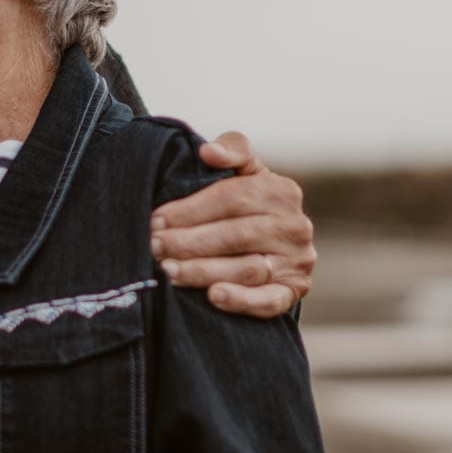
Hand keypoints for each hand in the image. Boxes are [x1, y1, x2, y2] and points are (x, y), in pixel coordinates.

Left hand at [151, 131, 315, 317]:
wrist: (273, 245)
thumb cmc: (246, 205)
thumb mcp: (244, 172)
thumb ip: (232, 151)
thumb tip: (209, 152)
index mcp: (282, 191)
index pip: (231, 198)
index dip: (190, 210)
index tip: (155, 220)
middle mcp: (294, 226)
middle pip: (235, 235)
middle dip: (189, 242)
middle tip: (154, 247)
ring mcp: (297, 261)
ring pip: (246, 269)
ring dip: (204, 271)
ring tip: (169, 271)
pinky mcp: (294, 291)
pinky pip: (270, 301)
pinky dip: (242, 301)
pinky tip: (213, 296)